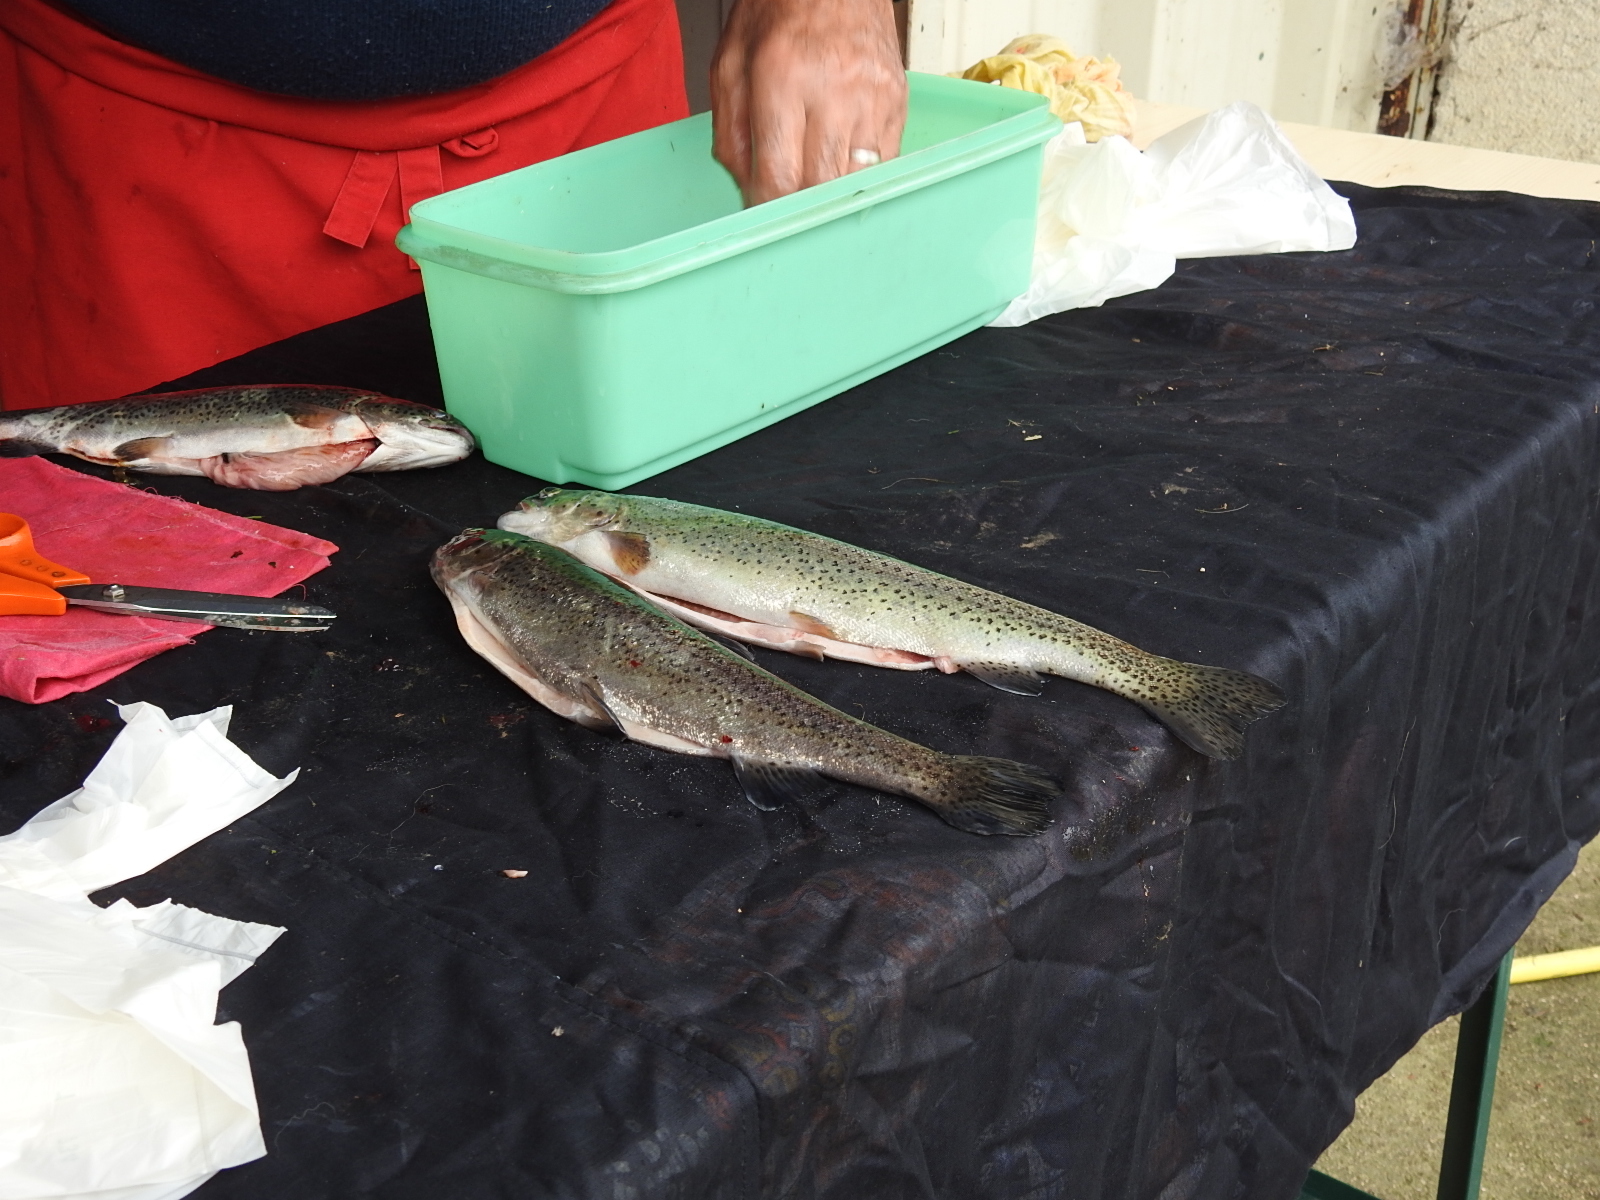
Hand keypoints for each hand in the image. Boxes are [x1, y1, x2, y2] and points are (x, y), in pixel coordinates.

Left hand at [711, 0, 907, 205]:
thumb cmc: (780, 10)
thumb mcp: (730, 63)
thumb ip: (731, 132)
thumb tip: (747, 189)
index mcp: (783, 79)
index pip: (779, 177)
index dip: (768, 211)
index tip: (760, 218)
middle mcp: (834, 90)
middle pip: (821, 188)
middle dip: (799, 208)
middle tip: (784, 207)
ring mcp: (873, 98)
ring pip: (855, 181)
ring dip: (830, 194)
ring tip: (811, 183)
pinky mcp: (897, 101)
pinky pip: (882, 162)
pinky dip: (858, 174)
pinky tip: (838, 161)